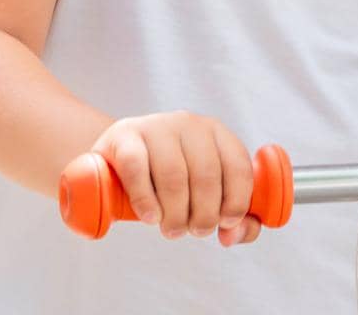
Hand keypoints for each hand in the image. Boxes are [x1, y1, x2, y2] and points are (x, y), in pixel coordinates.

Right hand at [89, 110, 262, 247]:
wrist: (120, 162)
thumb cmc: (171, 182)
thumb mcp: (207, 196)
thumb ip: (234, 220)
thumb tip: (231, 235)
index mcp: (216, 133)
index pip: (237, 166)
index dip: (236, 202)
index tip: (224, 223)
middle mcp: (188, 123)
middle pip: (205, 175)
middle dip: (203, 215)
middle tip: (193, 230)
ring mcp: (154, 126)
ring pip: (173, 175)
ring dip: (175, 214)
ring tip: (171, 228)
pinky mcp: (123, 136)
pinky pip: (136, 168)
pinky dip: (145, 199)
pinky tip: (150, 216)